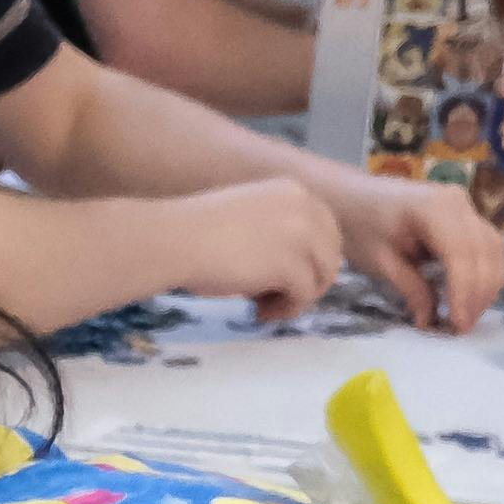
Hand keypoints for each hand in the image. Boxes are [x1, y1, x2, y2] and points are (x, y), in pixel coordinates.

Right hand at [157, 180, 344, 320]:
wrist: (173, 239)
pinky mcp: (291, 266)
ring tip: (266, 307)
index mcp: (294, 192)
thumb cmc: (193, 229)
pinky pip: (304, 296)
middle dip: (307, 280)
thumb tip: (288, 261)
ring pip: (322, 277)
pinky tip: (259, 312)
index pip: (326, 229)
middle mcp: (306, 209)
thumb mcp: (246, 214)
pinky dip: (285, 310)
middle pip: (330, 254)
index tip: (284, 275)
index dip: (310, 257)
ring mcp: (302, 237)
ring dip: (297, 298)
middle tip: (277, 296)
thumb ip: (274, 227)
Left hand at [318, 170, 503, 331]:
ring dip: (487, 286)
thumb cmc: (359, 227)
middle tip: (463, 329)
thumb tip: (430, 321)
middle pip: (485, 252)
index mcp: (436, 208)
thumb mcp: (379, 262)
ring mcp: (466, 206)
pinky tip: (470, 298)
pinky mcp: (466, 216)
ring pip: (493, 249)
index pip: (462, 255)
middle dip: (478, 294)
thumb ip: (410, 289)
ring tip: (467, 317)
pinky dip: (484, 273)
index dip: (464, 292)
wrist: (351, 198)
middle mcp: (459, 202)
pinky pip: (486, 246)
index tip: (458, 324)